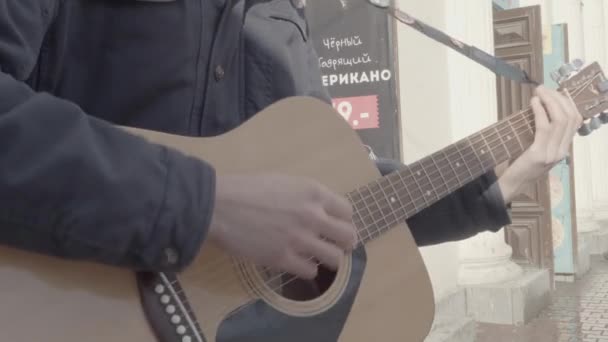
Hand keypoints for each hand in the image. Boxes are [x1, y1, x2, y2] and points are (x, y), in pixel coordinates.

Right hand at [207, 174, 356, 279]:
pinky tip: (298, 264)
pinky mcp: (284, 259)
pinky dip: (307, 269)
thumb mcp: (284, 182)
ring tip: (319, 258)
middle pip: (348, 237)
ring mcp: (300, 239)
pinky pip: (310, 271)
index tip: (336, 226)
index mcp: (313, 192)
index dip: (342, 220)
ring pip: (334, 258)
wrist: (219, 206)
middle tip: (335, 246)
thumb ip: (305, 196)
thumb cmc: (247, 189)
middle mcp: (313, 216)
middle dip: (344, 243)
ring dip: (328, 259)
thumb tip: (318, 210)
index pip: (347, 211)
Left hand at [498, 85, 581, 202]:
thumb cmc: (520, 164)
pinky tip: (533, 103)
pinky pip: (544, 127)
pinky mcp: (539, 154)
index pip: (576, 121)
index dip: (569, 102)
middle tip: (543, 88)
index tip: (558, 91)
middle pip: (569, 117)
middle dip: (558, 98)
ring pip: (560, 120)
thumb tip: (540, 107)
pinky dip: (540, 111)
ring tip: (539, 92)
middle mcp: (562, 150)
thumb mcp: (536, 147)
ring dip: (549, 101)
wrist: (511, 184)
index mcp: (563, 148)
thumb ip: (543, 133)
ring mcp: (552, 153)